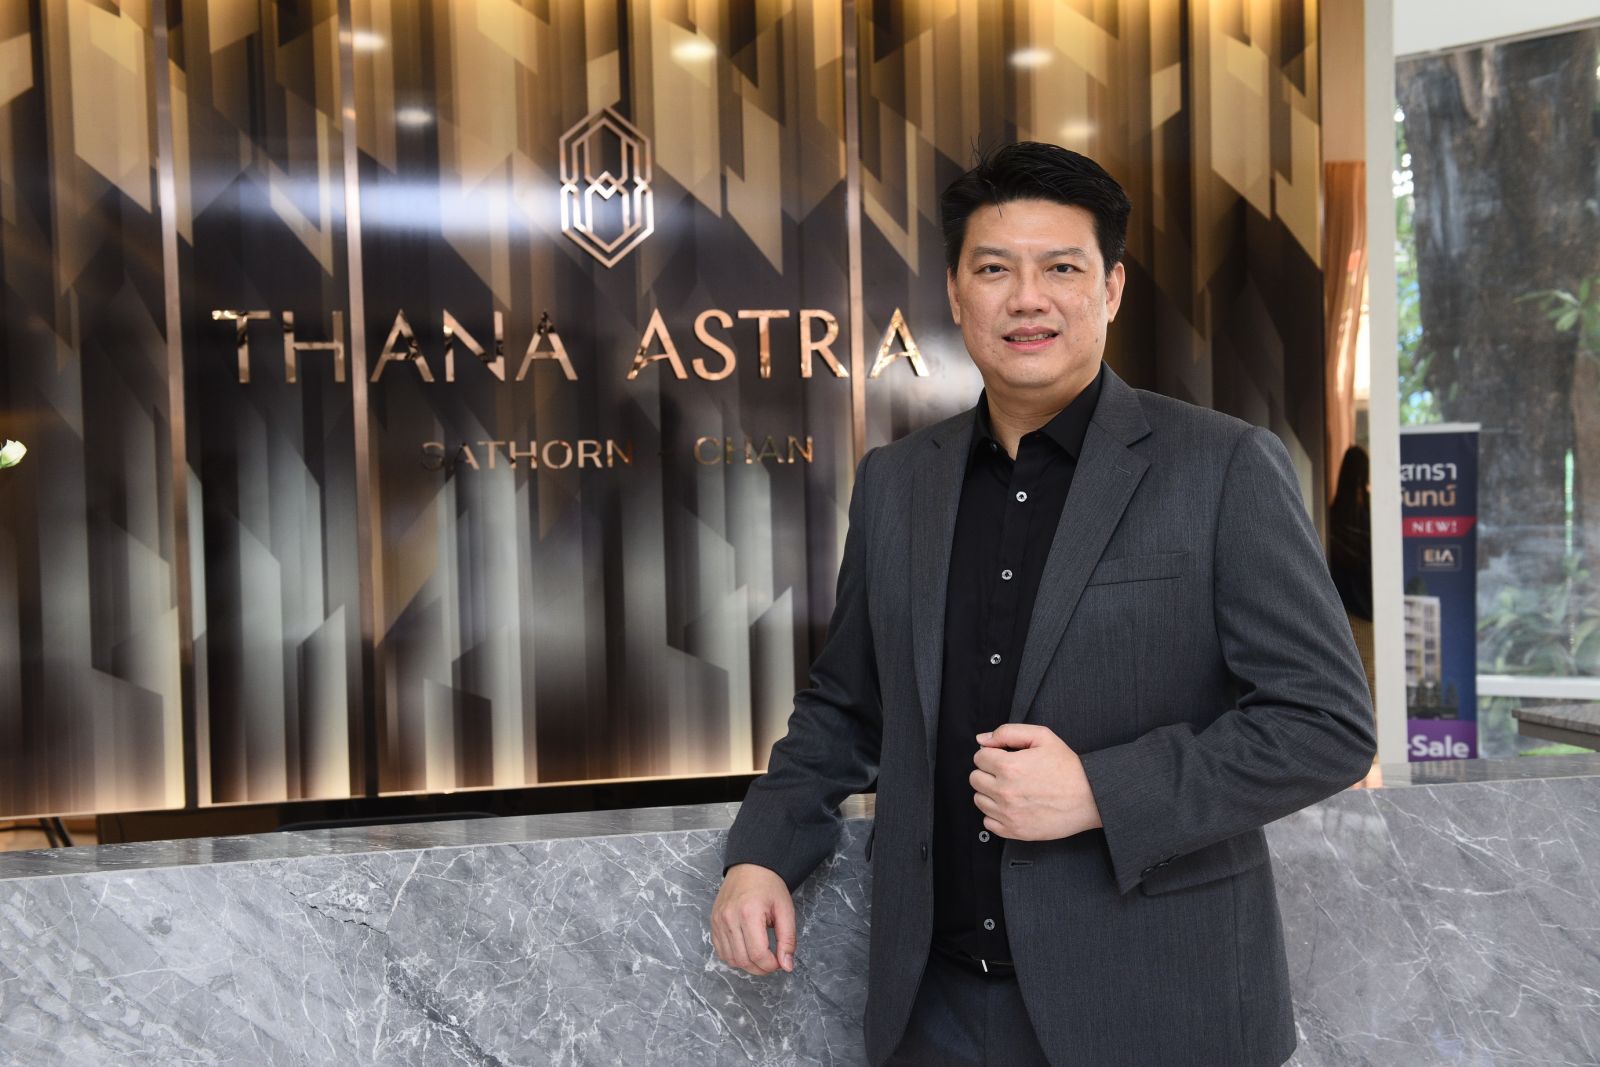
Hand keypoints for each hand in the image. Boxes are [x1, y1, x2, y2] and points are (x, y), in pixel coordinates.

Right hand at [710, 863, 795, 975]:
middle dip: (760, 968)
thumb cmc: (769, 886)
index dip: (771, 965)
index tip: (779, 962)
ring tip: (760, 957)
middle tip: (772, 962)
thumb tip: (787, 966)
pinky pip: (721, 951)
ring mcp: (718, 921)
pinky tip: (746, 950)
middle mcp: (729, 918)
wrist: (750, 867)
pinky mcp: (713, 922)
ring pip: (730, 959)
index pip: (757, 954)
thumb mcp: (786, 910)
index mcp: (749, 913)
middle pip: (743, 960)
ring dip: (747, 965)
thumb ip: (788, 939)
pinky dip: (734, 957)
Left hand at [970, 723, 1102, 839]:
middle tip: (1007, 773)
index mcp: (1009, 766)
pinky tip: (1011, 806)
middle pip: (975, 779)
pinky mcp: (1015, 831)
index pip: (979, 757)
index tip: (1004, 758)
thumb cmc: (1069, 768)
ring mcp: (1009, 813)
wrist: (1090, 798)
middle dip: (988, 772)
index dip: (992, 754)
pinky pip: (988, 823)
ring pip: (979, 800)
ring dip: (990, 793)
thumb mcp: (1042, 737)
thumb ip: (1008, 732)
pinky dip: (995, 815)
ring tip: (1010, 789)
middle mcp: (1005, 791)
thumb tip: (982, 739)